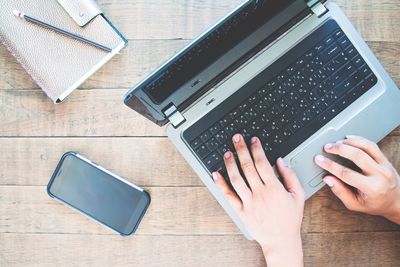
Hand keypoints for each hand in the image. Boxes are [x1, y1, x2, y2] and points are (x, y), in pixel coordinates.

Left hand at [213, 134, 304, 266]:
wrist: (281, 241)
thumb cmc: (290, 218)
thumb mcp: (298, 195)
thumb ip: (290, 176)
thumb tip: (280, 161)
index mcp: (274, 188)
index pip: (262, 163)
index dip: (256, 149)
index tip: (253, 140)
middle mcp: (260, 193)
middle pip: (248, 167)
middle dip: (242, 150)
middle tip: (236, 138)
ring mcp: (249, 202)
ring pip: (236, 179)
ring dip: (230, 164)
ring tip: (227, 152)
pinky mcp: (241, 211)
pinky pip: (229, 196)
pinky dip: (221, 184)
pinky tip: (216, 174)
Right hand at [315, 135, 399, 223]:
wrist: (397, 202)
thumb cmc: (375, 204)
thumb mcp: (355, 205)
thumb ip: (340, 192)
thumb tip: (327, 179)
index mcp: (372, 188)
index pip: (346, 173)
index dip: (330, 165)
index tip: (319, 160)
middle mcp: (380, 175)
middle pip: (357, 156)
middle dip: (339, 149)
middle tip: (327, 147)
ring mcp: (384, 166)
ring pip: (366, 147)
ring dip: (349, 142)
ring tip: (336, 142)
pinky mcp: (385, 160)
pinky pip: (372, 146)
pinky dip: (359, 140)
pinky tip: (349, 138)